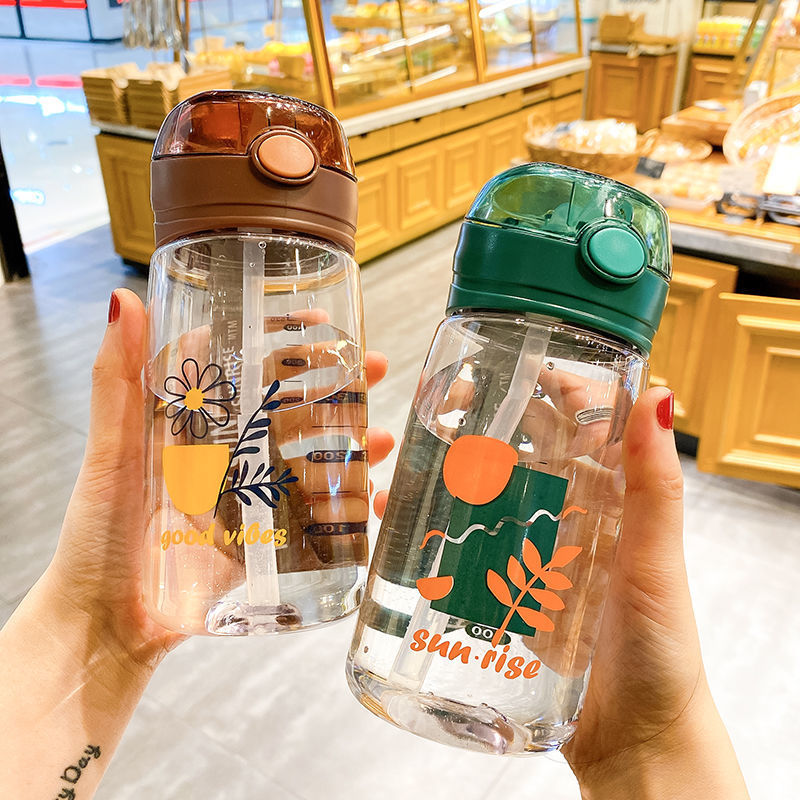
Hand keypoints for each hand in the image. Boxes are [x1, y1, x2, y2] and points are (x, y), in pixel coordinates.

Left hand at [44, 288, 393, 671]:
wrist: (108, 625)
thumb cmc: (99, 536)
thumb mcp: (110, 453)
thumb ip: (115, 382)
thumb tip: (122, 299)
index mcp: (199, 427)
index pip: (250, 371)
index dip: (286, 343)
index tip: (319, 322)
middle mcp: (234, 456)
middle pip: (295, 411)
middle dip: (340, 387)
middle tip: (376, 367)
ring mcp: (256, 499)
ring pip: (317, 461)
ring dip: (357, 445)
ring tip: (384, 438)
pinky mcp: (271, 543)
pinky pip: (323, 520)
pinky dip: (358, 511)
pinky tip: (380, 503)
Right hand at [373, 387, 747, 798]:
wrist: (631, 740)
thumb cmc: (658, 652)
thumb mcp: (656, 563)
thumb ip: (655, 488)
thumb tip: (660, 398)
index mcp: (610, 497)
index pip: (579, 420)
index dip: (549, 383)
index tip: (513, 356)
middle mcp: (571, 514)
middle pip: (526, 450)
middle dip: (491, 418)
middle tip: (447, 399)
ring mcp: (535, 549)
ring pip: (492, 492)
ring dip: (459, 467)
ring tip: (419, 450)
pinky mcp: (507, 587)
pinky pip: (471, 544)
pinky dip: (441, 525)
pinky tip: (409, 516)